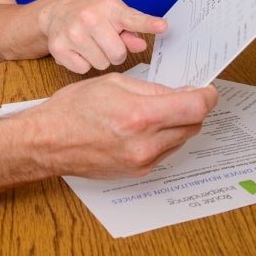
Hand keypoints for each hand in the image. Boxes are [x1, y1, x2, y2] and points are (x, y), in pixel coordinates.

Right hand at [27, 73, 217, 179]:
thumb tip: (179, 93)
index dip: (207, 96)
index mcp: (140, 115)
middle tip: (182, 96)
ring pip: (182, 139)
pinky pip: (166, 152)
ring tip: (157, 111)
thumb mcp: (114, 83)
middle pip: (193, 124)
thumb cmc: (73, 109)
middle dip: (193, 108)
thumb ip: (152, 89)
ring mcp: (143, 162)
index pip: (195, 108)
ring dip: (179, 124)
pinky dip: (164, 138)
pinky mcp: (138, 172)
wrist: (48, 142)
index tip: (207, 90)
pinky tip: (146, 128)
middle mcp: (146, 143)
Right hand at [37, 0, 167, 73]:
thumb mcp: (114, 14)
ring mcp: (72, 33)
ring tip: (91, 44)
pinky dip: (83, 63)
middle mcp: (89, 18)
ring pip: (101, 64)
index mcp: (108, 7)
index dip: (148, 23)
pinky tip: (78, 50)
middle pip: (118, 54)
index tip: (162, 26)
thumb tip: (141, 46)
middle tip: (107, 42)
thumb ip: (131, 30)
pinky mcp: (59, 48)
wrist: (56, 11)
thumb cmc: (91, 13)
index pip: (132, 18)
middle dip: (116, 53)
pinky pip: (83, 69)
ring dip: (100, 58)